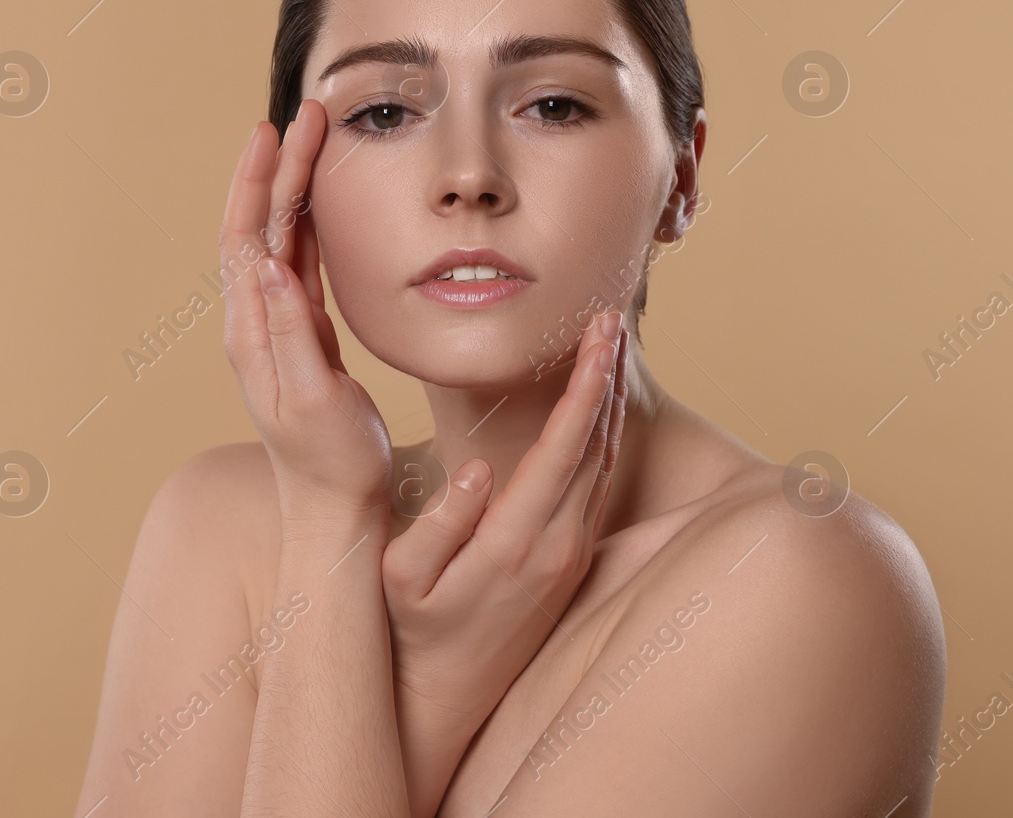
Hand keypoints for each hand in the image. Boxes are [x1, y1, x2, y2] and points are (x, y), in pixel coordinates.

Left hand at [220, 100, 391, 521]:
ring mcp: (276, 328)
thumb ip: (292, 334)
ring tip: (310, 141)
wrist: (334, 509)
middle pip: (258, 227)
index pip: (245, 238)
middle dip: (277, 168)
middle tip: (306, 116)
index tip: (274, 131)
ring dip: (289, 189)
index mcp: (252, 333)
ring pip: (277, 240)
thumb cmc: (332, 463)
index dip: (257, 181)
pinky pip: (297, 264)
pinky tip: (314, 204)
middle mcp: (255, 323)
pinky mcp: (301, 336)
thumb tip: (270, 266)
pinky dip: (304, 225)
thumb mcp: (313, 401)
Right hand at [381, 314, 628, 814]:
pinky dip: (604, 438)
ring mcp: (572, 556)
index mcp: (516, 542)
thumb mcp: (402, 576)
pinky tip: (597, 408)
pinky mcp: (573, 562)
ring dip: (609, 404)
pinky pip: (599, 487)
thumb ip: (440, 525)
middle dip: (606, 377)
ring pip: (606, 467)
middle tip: (609, 319)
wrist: (446, 693)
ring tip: (607, 348)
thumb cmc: (413, 627)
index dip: (585, 387)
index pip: (564, 448)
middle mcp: (558, 548)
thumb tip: (478, 470)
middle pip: (598, 447)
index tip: (596, 336)